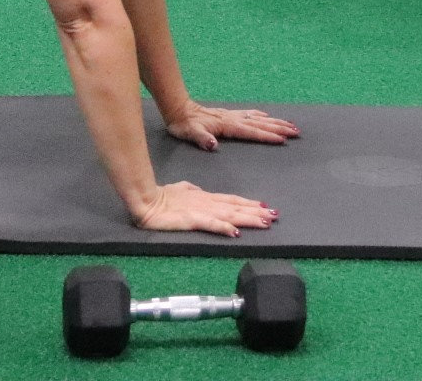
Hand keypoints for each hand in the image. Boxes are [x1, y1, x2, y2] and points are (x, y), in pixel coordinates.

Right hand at [133, 180, 278, 236]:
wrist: (146, 201)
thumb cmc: (162, 196)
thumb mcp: (183, 190)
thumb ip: (194, 192)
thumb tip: (200, 192)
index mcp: (206, 197)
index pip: (233, 201)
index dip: (250, 204)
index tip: (266, 207)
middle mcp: (208, 203)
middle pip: (237, 208)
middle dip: (257, 212)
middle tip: (275, 215)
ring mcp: (201, 211)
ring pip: (230, 215)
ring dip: (248, 219)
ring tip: (265, 222)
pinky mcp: (191, 220)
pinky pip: (211, 224)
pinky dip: (224, 228)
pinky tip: (235, 232)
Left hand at [165, 103, 301, 151]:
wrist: (178, 109)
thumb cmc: (184, 124)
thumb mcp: (190, 133)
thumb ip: (202, 139)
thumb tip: (213, 145)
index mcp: (227, 125)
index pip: (251, 132)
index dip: (267, 136)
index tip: (282, 140)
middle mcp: (233, 119)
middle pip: (261, 123)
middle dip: (279, 128)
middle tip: (296, 132)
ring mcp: (232, 115)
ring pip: (258, 118)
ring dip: (275, 121)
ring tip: (290, 125)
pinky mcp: (228, 114)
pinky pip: (250, 114)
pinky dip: (261, 115)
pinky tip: (266, 116)